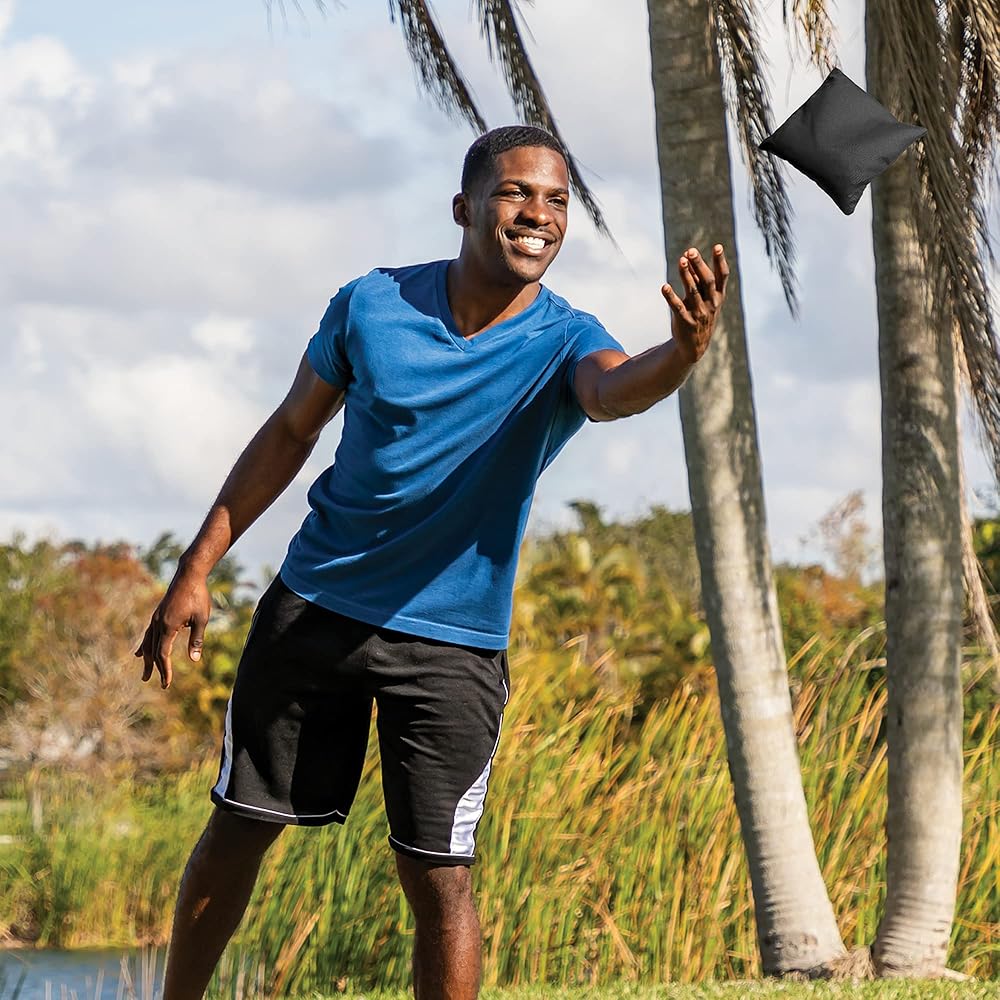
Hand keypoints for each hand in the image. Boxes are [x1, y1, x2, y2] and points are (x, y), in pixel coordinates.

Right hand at [134, 569, 211, 688]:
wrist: (189, 575)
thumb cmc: (198, 596)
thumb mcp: (201, 619)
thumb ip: (196, 640)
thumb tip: (193, 660)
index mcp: (168, 626)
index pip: (163, 654)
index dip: (165, 670)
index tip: (166, 683)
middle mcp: (158, 623)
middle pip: (154, 651)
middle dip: (154, 668)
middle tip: (153, 683)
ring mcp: (156, 618)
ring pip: (148, 642)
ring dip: (147, 658)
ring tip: (145, 670)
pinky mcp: (158, 614)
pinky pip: (148, 633)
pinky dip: (145, 644)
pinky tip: (142, 651)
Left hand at [661, 244, 728, 365]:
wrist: (694, 346)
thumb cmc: (700, 315)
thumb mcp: (704, 298)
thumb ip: (698, 279)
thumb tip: (687, 257)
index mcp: (718, 296)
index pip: (722, 276)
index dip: (720, 262)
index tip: (717, 246)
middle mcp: (711, 304)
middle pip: (707, 281)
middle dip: (699, 265)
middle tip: (691, 251)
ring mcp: (699, 313)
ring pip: (692, 292)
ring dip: (686, 276)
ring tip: (681, 261)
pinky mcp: (685, 322)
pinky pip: (678, 308)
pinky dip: (671, 297)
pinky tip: (664, 287)